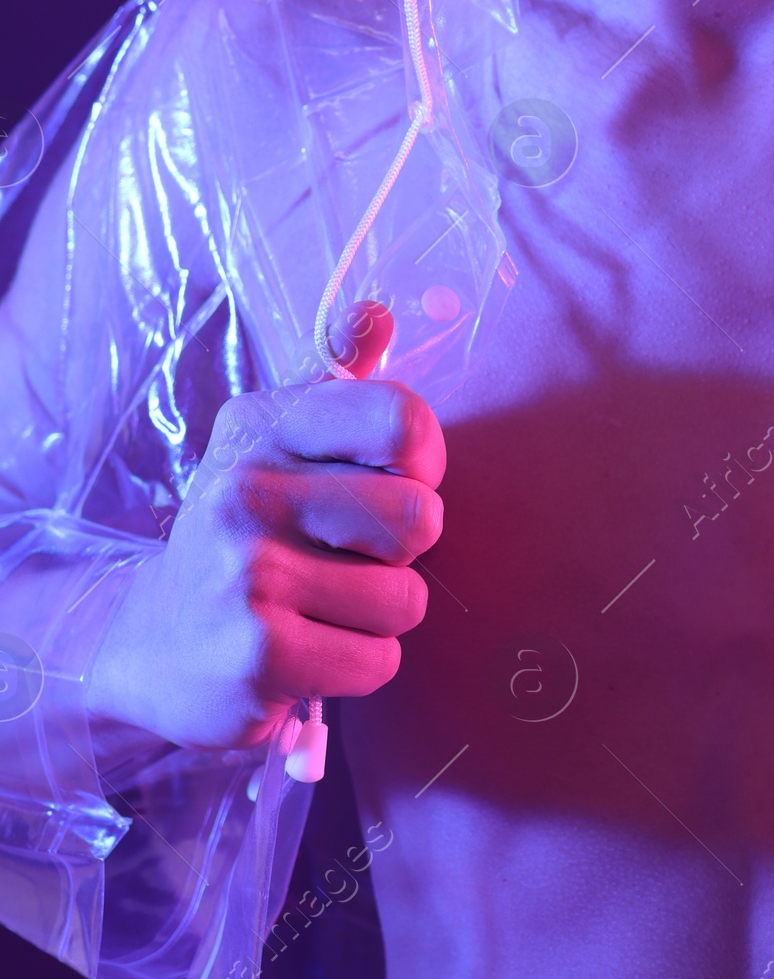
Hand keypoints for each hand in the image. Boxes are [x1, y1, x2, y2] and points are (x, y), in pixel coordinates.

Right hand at [88, 311, 444, 748]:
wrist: (147, 643)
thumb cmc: (243, 534)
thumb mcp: (275, 443)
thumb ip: (337, 378)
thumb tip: (375, 312)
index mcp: (265, 426)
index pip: (401, 419)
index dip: (421, 463)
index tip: (389, 482)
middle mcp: (248, 490)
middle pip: (417, 517)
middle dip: (400, 553)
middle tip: (346, 559)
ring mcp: (248, 573)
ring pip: (405, 599)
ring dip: (379, 616)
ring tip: (320, 608)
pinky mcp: (258, 655)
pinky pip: (378, 661)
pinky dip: (358, 665)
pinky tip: (308, 652)